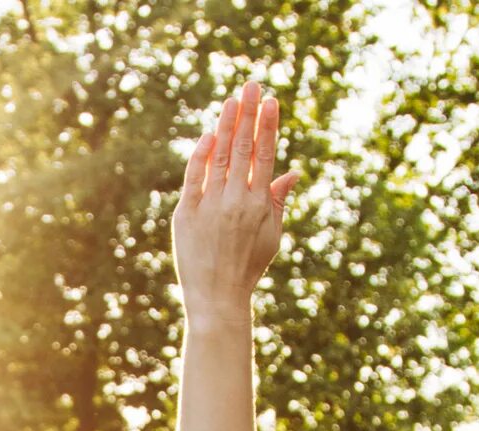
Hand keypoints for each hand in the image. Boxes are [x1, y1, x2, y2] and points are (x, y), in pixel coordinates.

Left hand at [169, 82, 301, 309]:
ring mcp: (209, 206)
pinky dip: (201, 155)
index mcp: (260, 205)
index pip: (265, 155)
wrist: (217, 298)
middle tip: (251, 85)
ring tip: (231, 100)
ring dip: (226, 126)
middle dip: (247, 114)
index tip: (270, 100)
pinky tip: (209, 135)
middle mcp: (235, 201)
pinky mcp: (185, 215)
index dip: (268, 126)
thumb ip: (279, 200)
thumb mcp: (272, 235)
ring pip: (219, 157)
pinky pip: (193, 177)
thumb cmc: (248, 266)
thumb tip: (292, 172)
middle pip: (243, 148)